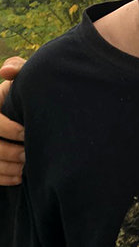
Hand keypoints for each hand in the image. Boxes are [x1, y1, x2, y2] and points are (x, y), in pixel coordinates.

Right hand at [0, 57, 26, 185]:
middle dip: (8, 152)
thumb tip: (6, 71)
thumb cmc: (19, 95)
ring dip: (6, 168)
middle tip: (29, 156)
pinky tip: (19, 177)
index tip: (27, 134)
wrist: (18, 112)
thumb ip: (17, 69)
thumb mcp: (16, 81)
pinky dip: (2, 178)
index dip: (8, 129)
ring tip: (26, 168)